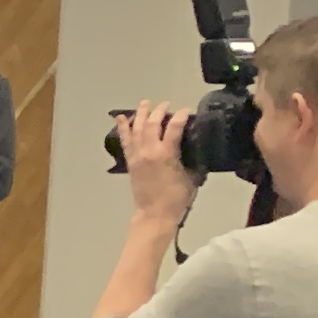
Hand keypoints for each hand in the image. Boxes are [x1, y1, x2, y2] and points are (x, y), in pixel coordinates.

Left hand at [112, 102, 196, 221]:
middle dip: (160, 110)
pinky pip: (125, 140)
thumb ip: (192, 159)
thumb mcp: (192, 177)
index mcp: (167, 153)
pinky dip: (123, 127)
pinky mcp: (130, 161)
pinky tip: (121, 118)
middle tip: (166, 104)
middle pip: (153, 123)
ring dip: (141, 114)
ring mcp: (137, 155)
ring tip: (145, 103)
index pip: (175, 127)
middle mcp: (149, 150)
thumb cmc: (177, 198)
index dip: (181, 116)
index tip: (186, 110)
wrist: (155, 214)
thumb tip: (197, 149)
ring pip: (137, 128)